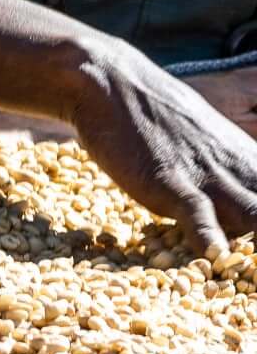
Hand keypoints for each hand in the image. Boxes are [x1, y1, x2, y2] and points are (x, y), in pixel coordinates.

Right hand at [0, 0, 256, 252]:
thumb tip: (231, 208)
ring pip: (253, 219)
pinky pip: (199, 211)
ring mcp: (209, 178)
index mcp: (254, 165)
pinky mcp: (172, 181)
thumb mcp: (209, 142)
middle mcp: (243, 173)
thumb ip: (230, 173)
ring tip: (247, 271)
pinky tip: (214, 252)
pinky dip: (209, 234)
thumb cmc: (157, 117)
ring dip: (254, 247)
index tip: (254, 252)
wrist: (111, 83)